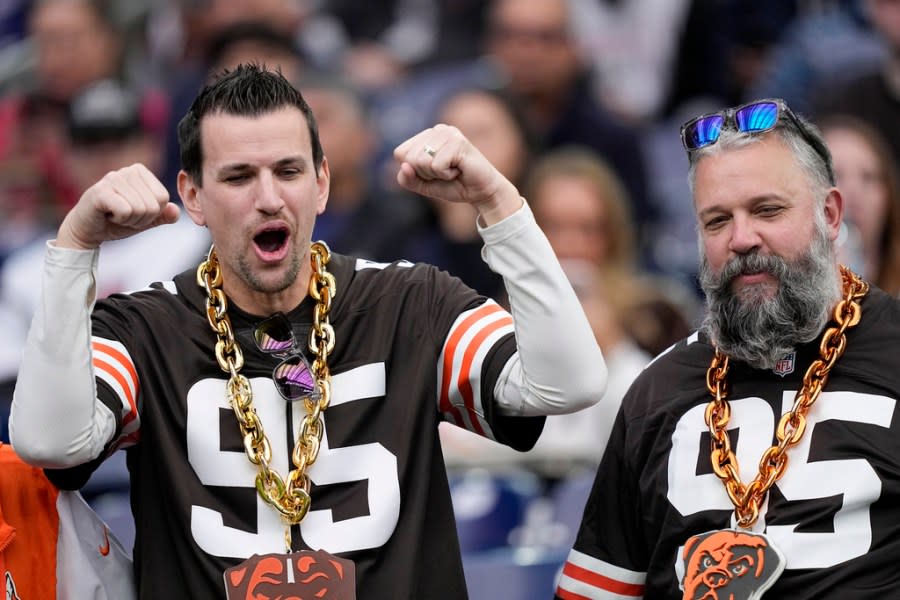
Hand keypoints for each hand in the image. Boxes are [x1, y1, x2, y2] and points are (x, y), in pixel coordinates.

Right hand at [57, 163, 179, 249]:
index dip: (152, 214)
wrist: (87, 229)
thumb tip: (176, 211)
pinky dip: (119, 220)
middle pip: (153, 205)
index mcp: (141, 172)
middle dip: (141, 219)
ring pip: (140, 209)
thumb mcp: (145, 220)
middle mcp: (127, 170)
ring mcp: (113, 178)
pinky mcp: (100, 191)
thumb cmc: (116, 221)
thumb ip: (163, 216)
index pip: (163, 198)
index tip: (135, 212)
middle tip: (123, 216)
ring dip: (129, 220)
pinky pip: (126, 211)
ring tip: (115, 214)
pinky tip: (107, 214)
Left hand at [394, 124, 522, 225]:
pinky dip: (446, 175)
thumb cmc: (454, 185)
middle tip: (445, 173)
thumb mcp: (424, 185)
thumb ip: (408, 179)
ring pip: (422, 161)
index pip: (400, 153)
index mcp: (427, 136)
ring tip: (452, 170)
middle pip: (410, 158)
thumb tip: (404, 166)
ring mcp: (448, 133)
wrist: (482, 192)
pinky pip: (436, 165)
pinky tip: (459, 169)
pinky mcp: (458, 142)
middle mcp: (437, 130)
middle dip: (426, 174)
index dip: (414, 171)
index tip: (433, 172)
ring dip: (437, 174)